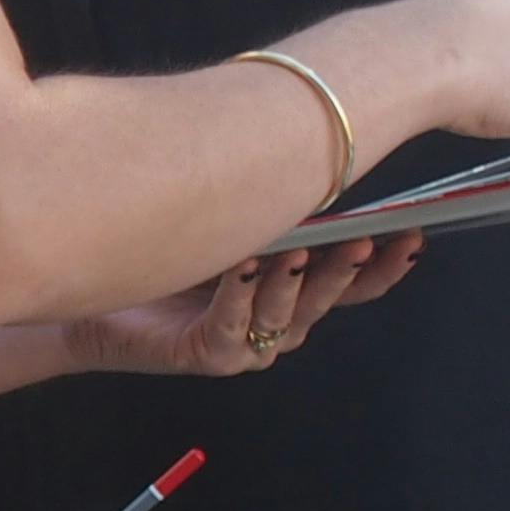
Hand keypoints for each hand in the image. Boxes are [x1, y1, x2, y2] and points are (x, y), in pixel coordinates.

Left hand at [65, 233, 423, 380]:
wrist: (97, 299)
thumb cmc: (166, 258)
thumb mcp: (232, 224)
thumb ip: (278, 207)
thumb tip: (313, 155)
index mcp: (294, 294)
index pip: (355, 286)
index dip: (385, 267)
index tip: (412, 235)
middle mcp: (277, 323)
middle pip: (327, 301)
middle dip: (347, 270)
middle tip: (365, 241)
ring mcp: (244, 344)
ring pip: (284, 316)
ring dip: (295, 283)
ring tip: (302, 249)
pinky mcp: (206, 355)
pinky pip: (231, 325)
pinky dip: (240, 294)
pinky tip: (245, 265)